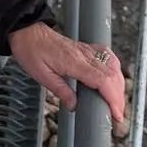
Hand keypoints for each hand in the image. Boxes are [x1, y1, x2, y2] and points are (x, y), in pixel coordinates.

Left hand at [8, 22, 125, 125]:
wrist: (27, 32)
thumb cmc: (31, 50)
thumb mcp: (41, 75)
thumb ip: (60, 90)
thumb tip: (74, 106)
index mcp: (74, 62)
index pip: (102, 80)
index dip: (113, 98)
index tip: (116, 113)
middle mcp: (85, 55)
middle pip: (112, 76)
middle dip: (119, 98)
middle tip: (117, 115)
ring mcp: (87, 50)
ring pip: (113, 67)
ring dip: (119, 86)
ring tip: (116, 103)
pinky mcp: (87, 49)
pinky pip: (108, 57)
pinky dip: (115, 71)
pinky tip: (114, 80)